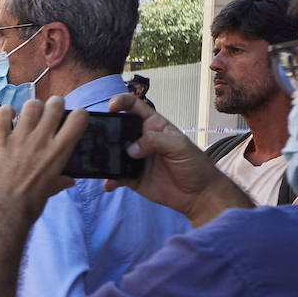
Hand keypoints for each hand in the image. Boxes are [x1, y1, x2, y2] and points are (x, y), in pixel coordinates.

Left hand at [0, 97, 85, 221]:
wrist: (2, 212)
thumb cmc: (28, 206)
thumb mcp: (49, 192)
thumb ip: (59, 181)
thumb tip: (69, 181)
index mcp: (59, 152)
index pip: (78, 118)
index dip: (77, 114)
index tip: (72, 117)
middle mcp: (41, 140)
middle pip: (54, 105)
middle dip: (54, 104)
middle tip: (49, 111)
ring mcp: (19, 138)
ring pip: (31, 106)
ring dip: (31, 107)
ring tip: (26, 115)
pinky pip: (3, 114)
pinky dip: (6, 112)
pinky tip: (6, 118)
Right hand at [103, 94, 252, 225]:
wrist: (199, 194)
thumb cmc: (195, 164)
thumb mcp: (179, 145)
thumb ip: (155, 141)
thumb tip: (130, 149)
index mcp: (153, 126)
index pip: (134, 107)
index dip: (121, 102)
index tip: (111, 107)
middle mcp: (141, 140)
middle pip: (118, 129)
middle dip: (106, 130)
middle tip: (98, 137)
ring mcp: (135, 159)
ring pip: (113, 154)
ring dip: (104, 157)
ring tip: (100, 162)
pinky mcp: (132, 178)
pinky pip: (116, 177)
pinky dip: (109, 180)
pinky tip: (109, 183)